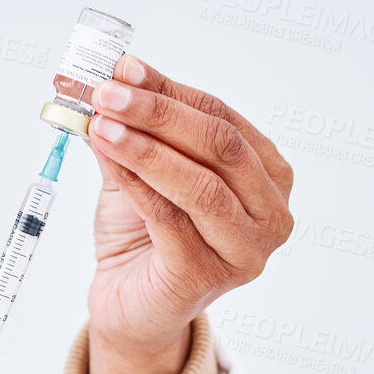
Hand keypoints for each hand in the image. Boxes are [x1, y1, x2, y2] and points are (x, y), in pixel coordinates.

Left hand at [83, 54, 294, 373]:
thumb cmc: (143, 237)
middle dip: (159, 113)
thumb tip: (110, 80)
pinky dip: (137, 183)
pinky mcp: (207, 276)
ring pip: (200, 184)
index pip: (223, 118)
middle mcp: (271, 215)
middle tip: (108, 92)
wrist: (127, 305)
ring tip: (102, 122)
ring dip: (146, 147)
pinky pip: (170, 219)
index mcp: (270, 178)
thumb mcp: (140, 172)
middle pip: (220, 146)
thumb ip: (134, 129)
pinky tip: (108, 157)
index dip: (171, 90)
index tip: (123, 68)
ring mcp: (245, 251)